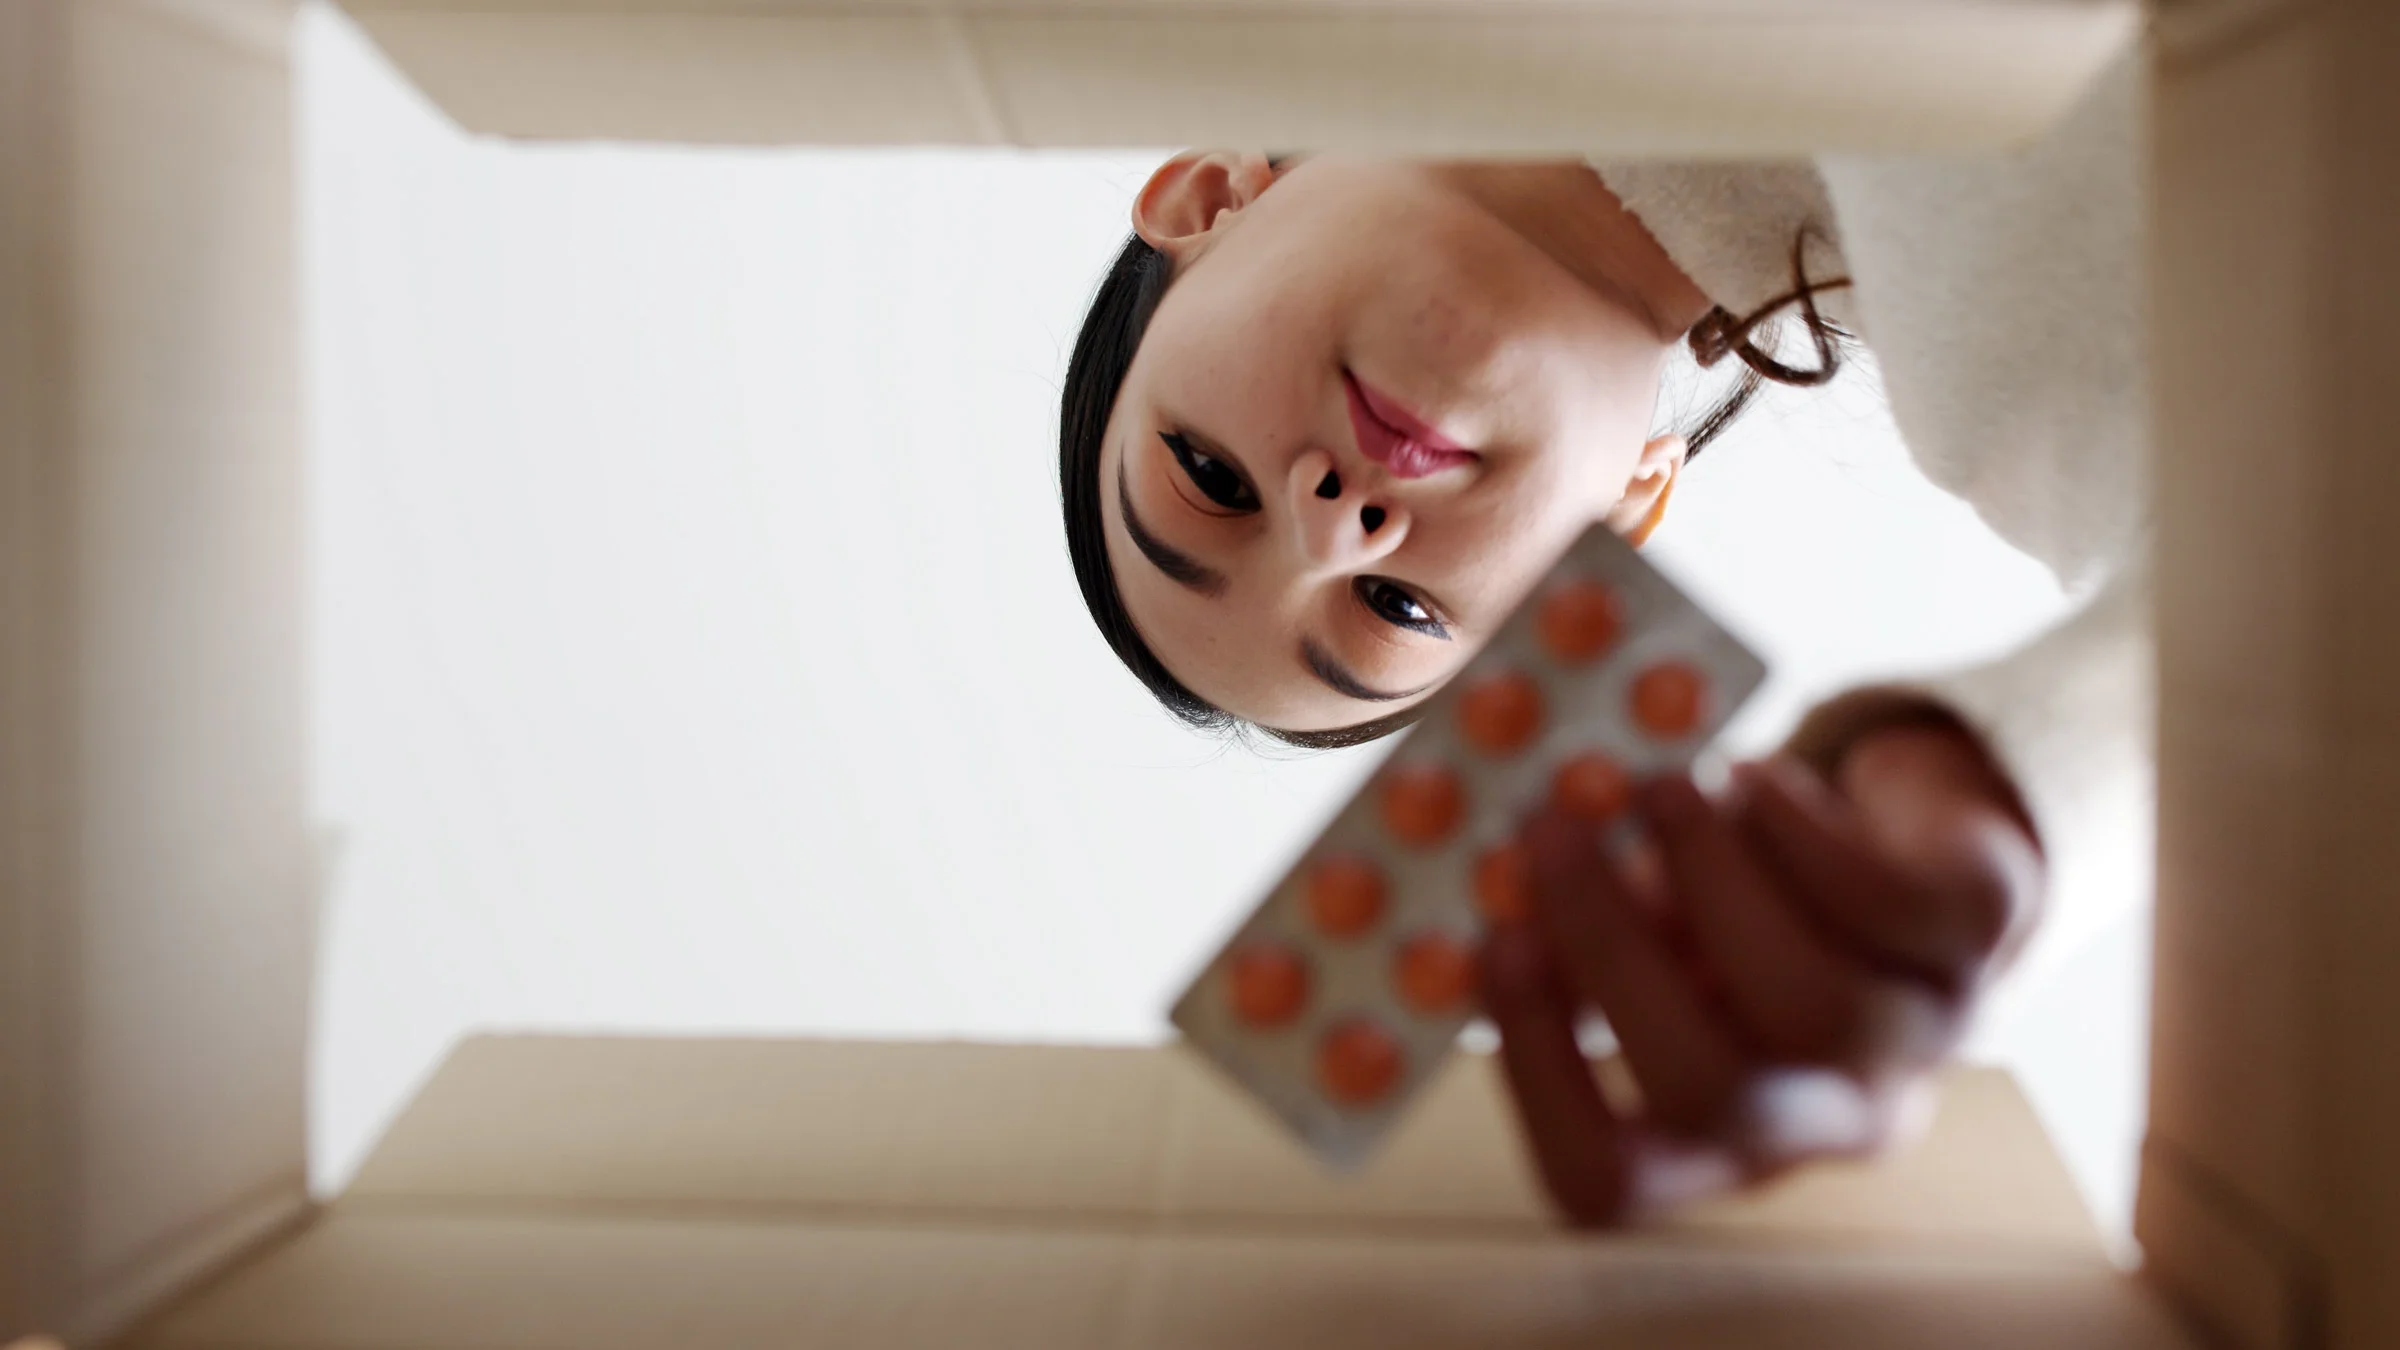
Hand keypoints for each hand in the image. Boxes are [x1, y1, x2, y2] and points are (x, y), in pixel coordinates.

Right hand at [1479, 721, 2045, 1224]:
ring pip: (1815, 1008)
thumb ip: (1568, 930)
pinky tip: (1750, 779)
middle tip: (1550, 834)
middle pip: (1709, 1092)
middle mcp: (1820, 1119)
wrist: (1905, 843)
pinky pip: (1896, 905)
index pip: (1607, 1178)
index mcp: (1717, 1143)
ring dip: (1711, 878)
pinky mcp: (1977, 940)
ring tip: (1657, 787)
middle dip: (1612, 952)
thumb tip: (1485, 878)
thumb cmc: (1741, 906)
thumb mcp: (1648, 934)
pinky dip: (1806, 832)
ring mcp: (1916, 1041)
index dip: (1540, 1074)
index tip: (1495, 945)